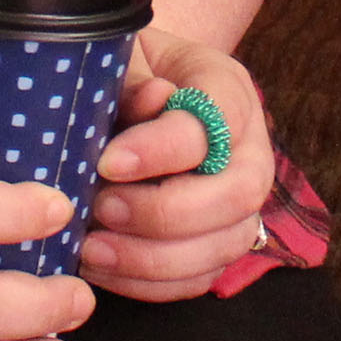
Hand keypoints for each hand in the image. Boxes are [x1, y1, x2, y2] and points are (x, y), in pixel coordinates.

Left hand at [79, 26, 275, 301]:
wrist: (138, 89)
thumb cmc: (128, 72)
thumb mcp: (126, 57)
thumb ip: (134, 78)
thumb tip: (152, 98)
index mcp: (229, 91)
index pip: (215, 125)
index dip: (164, 149)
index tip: (107, 162)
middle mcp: (249, 151)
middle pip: (236, 195)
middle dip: (164, 212)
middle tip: (102, 207)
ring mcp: (238, 205)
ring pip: (221, 247)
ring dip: (152, 258)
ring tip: (91, 248)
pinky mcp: (215, 245)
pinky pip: (196, 280)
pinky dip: (147, 282)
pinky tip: (100, 267)